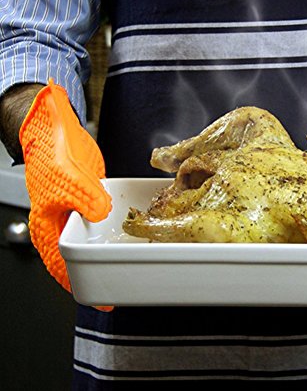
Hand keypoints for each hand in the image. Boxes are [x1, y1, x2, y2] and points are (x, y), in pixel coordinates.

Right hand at [19, 79, 112, 310]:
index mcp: (51, 227)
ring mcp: (82, 210)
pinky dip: (120, 223)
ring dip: (113, 247)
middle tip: (126, 284)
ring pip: (98, 237)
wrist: (56, 127)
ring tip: (135, 260)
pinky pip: (107, 216)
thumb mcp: (66, 177)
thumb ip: (85, 198)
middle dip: (102, 270)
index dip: (83, 286)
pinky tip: (135, 226)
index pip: (64, 267)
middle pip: (84, 256)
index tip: (103, 302)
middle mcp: (67, 222)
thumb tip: (101, 213)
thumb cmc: (48, 152)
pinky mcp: (93, 197)